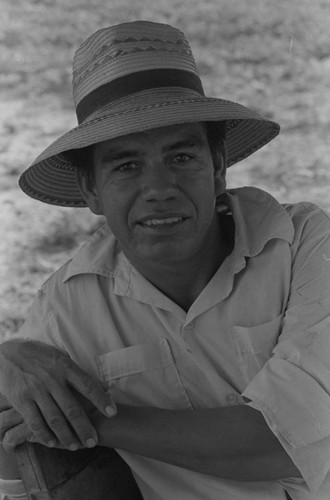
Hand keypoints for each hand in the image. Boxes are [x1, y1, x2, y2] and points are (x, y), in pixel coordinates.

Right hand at [0, 339, 116, 450]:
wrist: (7, 353)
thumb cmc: (38, 354)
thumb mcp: (58, 356)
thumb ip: (75, 371)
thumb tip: (98, 384)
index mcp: (65, 366)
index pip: (88, 385)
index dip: (101, 400)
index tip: (112, 413)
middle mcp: (52, 379)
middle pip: (73, 408)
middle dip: (85, 427)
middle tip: (93, 441)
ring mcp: (36, 390)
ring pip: (55, 419)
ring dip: (67, 436)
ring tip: (75, 445)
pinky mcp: (21, 399)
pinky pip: (36, 422)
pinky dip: (45, 435)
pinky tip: (53, 443)